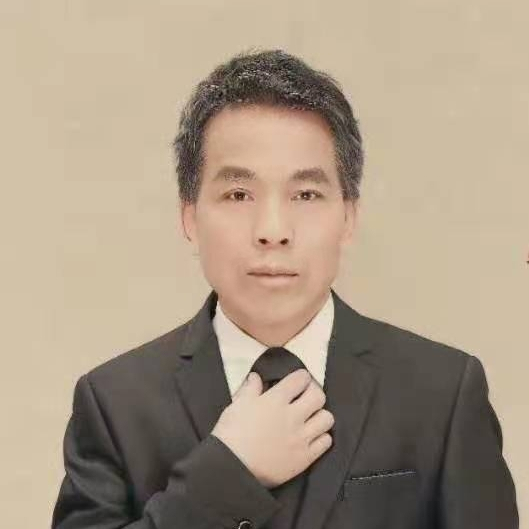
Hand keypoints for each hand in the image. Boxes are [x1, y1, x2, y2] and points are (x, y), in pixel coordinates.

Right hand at [211, 368, 333, 487]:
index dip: (301, 376)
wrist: (232, 468)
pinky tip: (310, 437)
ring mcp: (301, 437)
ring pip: (327, 418)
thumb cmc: (231, 435)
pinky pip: (325, 442)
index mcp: (276, 400)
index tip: (299, 380)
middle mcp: (293, 416)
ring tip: (310, 418)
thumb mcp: (237, 405)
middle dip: (313, 392)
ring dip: (319, 415)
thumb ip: (250, 388)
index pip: (301, 378)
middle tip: (305, 397)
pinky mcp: (305, 458)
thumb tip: (256, 376)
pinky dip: (321, 437)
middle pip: (318, 396)